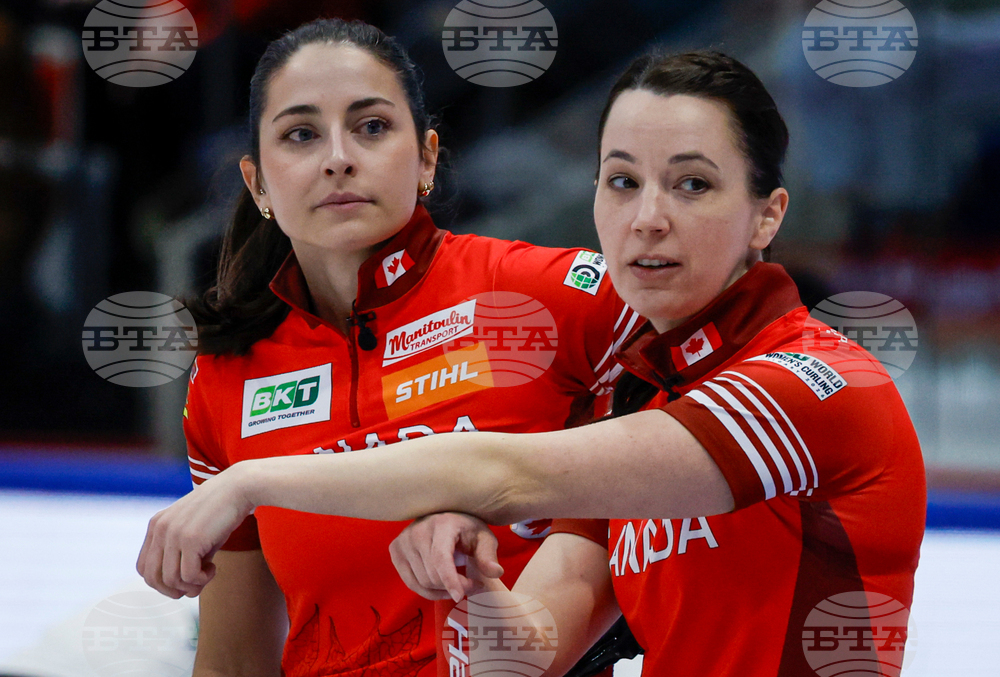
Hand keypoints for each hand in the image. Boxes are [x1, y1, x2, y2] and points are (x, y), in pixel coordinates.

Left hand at [136, 464, 254, 598]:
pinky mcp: (191, 539)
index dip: (161, 582)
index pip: (144, 568)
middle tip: (194, 586)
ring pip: (171, 580)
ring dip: (191, 585)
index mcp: (156, 525)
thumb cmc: (221, 512)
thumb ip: (181, 555)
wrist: (239, 487)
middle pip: (152, 578)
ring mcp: (174, 534)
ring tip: (208, 574)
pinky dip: (202, 580)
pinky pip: (189, 576)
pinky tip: (214, 568)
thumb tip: (183, 589)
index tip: (183, 581)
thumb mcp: (194, 532)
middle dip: (172, 590)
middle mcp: (160, 529)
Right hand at [389, 512, 504, 602]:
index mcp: (442, 524)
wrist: (446, 518)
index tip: (460, 597)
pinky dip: (427, 591)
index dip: (450, 580)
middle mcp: (418, 530)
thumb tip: (496, 572)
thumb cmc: (468, 530)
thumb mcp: (484, 539)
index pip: (441, 558)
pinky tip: (442, 585)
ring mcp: (403, 540)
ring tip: (458, 583)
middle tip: (471, 585)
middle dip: (454, 587)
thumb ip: (488, 556)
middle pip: (432, 574)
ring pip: (421, 582)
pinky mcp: (395, 550)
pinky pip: (410, 582)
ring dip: (442, 590)